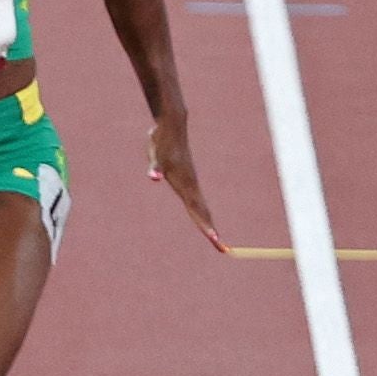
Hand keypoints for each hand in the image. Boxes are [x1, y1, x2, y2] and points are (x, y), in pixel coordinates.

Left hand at [145, 109, 226, 252]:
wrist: (172, 126)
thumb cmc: (162, 141)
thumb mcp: (156, 155)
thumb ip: (155, 167)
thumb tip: (154, 176)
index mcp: (185, 184)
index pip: (196, 209)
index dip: (204, 225)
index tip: (214, 240)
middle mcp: (191, 185)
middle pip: (203, 213)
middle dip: (211, 232)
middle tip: (222, 249)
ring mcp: (190, 183)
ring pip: (201, 208)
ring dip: (208, 224)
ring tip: (216, 240)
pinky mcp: (187, 180)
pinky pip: (196, 201)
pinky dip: (201, 213)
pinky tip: (202, 219)